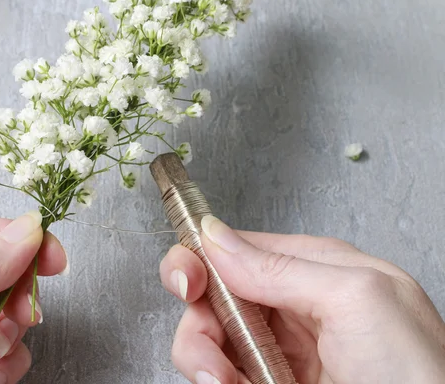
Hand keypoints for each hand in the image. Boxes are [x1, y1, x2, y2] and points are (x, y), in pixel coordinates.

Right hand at [160, 216, 444, 383]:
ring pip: (210, 337)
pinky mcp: (267, 380)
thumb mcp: (356, 299)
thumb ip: (280, 265)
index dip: (199, 258)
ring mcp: (279, 348)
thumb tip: (214, 236)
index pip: (235, 247)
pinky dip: (215, 379)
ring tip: (224, 380)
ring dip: (204, 358)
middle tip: (207, 346)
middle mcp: (292, 304)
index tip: (187, 283)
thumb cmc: (419, 375)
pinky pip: (220, 372)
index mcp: (314, 268)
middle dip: (200, 319)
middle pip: (214, 294)